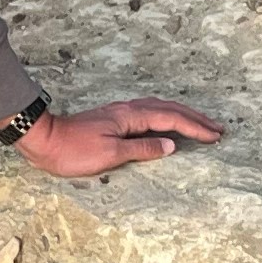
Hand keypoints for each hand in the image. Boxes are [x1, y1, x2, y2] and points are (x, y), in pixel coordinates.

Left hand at [17, 97, 224, 179]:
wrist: (43, 140)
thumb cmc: (73, 151)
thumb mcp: (110, 154)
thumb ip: (142, 149)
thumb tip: (171, 145)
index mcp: (131, 117)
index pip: (171, 120)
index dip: (196, 127)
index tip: (215, 136)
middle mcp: (128, 110)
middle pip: (170, 109)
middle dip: (196, 118)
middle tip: (218, 129)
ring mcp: (120, 112)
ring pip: (160, 108)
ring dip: (183, 115)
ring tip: (200, 124)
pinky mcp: (113, 118)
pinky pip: (149, 112)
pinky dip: (166, 115)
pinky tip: (167, 122)